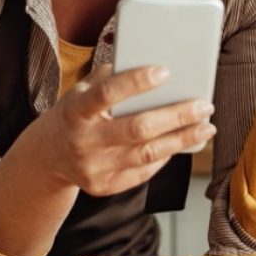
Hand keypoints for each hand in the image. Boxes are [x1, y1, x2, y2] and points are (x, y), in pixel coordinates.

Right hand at [31, 64, 215, 195]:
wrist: (48, 155)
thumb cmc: (77, 113)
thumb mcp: (83, 90)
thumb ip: (113, 78)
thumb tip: (158, 68)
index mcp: (75, 110)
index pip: (106, 94)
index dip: (136, 82)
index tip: (165, 71)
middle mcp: (82, 142)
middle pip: (137, 129)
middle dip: (176, 116)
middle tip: (204, 105)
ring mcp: (93, 168)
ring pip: (147, 154)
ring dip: (182, 139)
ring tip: (206, 126)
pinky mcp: (103, 187)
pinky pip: (143, 171)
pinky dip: (166, 155)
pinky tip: (182, 142)